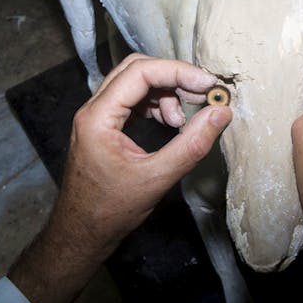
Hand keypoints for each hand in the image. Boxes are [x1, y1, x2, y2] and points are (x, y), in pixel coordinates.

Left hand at [10, 54, 231, 302]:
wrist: (81, 233)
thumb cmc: (111, 211)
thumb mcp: (157, 178)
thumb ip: (191, 144)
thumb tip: (221, 112)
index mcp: (98, 117)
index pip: (140, 72)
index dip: (178, 72)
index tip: (209, 85)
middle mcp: (93, 109)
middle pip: (136, 70)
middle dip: (173, 77)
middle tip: (203, 95)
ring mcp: (97, 116)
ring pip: (135, 83)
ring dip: (166, 92)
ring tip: (185, 120)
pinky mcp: (104, 125)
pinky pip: (133, 100)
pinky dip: (157, 105)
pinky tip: (173, 124)